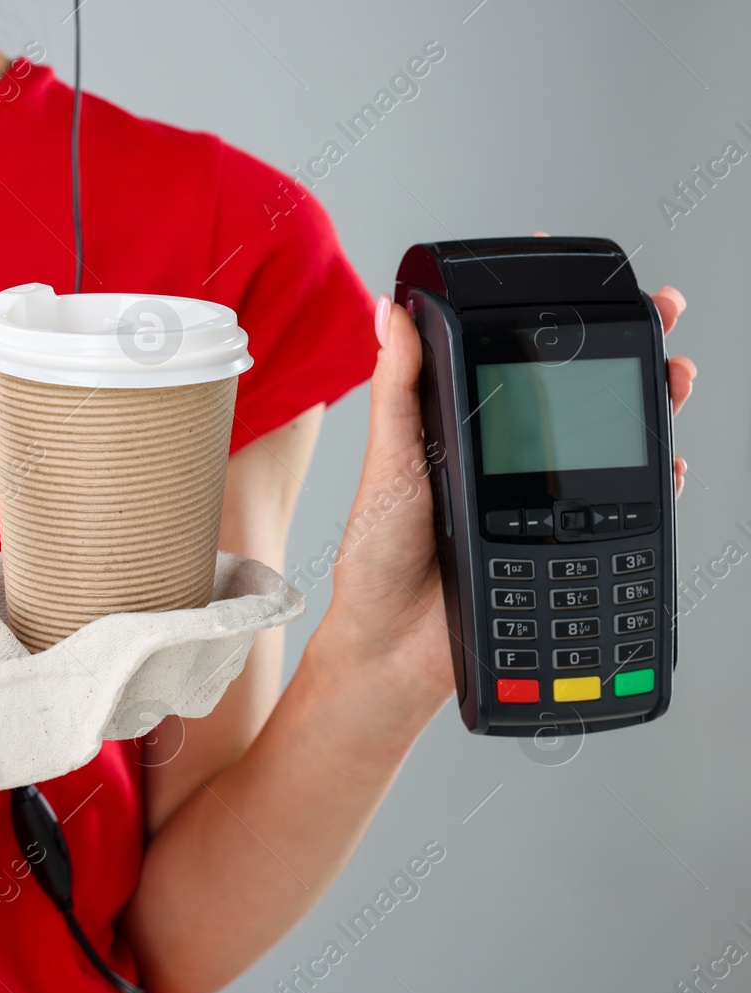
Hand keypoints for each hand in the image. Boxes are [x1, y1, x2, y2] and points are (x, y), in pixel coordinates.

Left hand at [314, 284, 696, 738]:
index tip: (588, 286)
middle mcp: (507, 459)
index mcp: (464, 429)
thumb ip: (397, 390)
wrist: (395, 643)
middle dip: (626, 354)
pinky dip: (655, 486)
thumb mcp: (389, 461)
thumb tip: (387, 311)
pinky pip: (621, 510)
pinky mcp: (563, 546)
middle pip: (578, 396)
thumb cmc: (378, 552)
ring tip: (675, 376)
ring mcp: (539, 502)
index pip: (516, 363)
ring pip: (608, 444)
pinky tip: (669, 466)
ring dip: (652, 406)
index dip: (555, 323)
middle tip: (664, 314)